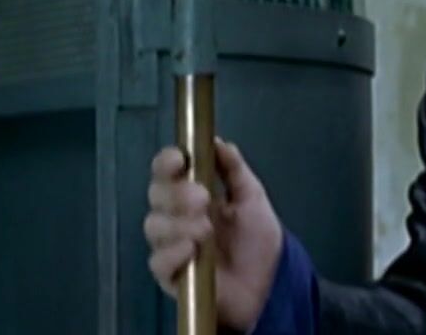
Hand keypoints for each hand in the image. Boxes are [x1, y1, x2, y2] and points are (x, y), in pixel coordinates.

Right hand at [144, 138, 283, 331]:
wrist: (270, 284)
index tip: (181, 159)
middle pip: (156, 195)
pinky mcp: (172, 276)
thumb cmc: (257, 240)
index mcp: (190, 192)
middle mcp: (176, 216)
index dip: (167, 161)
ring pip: (154, 226)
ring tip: (206, 230)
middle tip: (203, 198)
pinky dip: (172, 253)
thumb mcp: (252, 198)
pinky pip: (158, 262)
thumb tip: (218, 141)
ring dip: (178, 224)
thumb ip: (234, 169)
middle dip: (177, 193)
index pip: (166, 171)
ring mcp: (171, 246)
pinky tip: (191, 250)